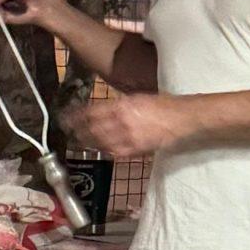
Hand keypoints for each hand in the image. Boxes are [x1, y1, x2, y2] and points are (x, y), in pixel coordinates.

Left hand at [66, 91, 189, 157]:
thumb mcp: (138, 97)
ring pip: (99, 142)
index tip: (67, 116)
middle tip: (68, 130)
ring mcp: (127, 138)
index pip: (91, 112)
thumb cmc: (163, 105)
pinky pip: (113, 152)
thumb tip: (105, 109)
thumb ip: (120, 104)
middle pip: (91, 129)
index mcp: (122, 106)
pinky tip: (98, 148)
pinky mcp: (135, 150)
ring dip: (86, 142)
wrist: (182, 119)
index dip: (76, 116)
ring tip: (78, 141)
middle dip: (77, 130)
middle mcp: (121, 122)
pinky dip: (103, 150)